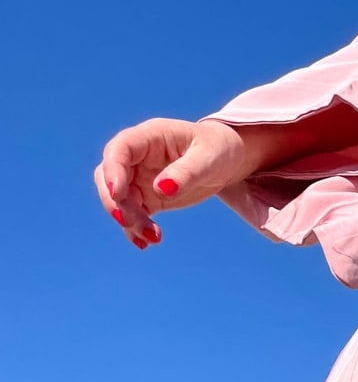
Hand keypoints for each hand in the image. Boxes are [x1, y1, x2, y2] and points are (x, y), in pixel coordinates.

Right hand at [94, 118, 254, 250]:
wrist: (225, 159)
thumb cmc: (217, 150)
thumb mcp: (208, 159)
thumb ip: (186, 173)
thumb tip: (162, 189)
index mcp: (150, 137)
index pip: (120, 149)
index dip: (113, 170)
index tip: (118, 193)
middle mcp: (138, 156)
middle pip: (108, 176)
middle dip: (115, 201)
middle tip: (130, 223)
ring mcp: (139, 177)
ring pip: (118, 199)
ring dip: (129, 220)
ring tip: (154, 238)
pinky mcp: (147, 197)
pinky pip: (132, 213)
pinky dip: (134, 229)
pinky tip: (145, 244)